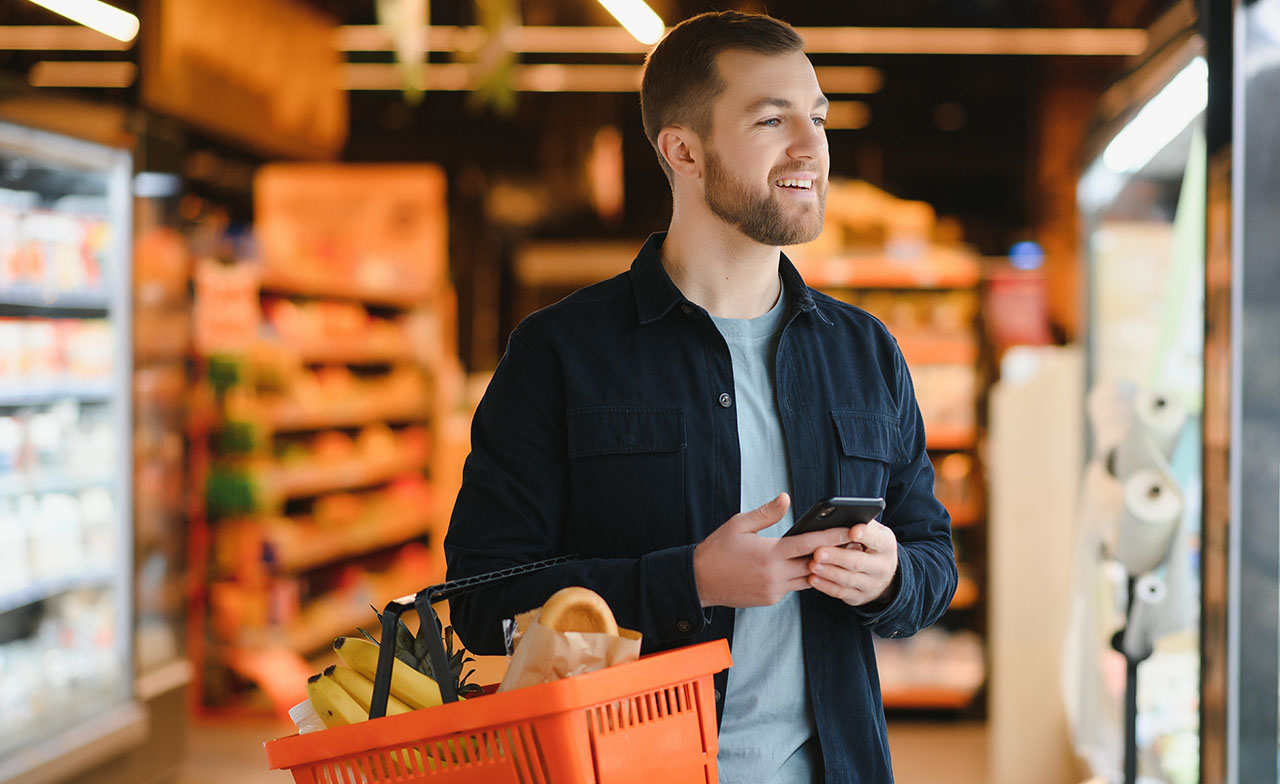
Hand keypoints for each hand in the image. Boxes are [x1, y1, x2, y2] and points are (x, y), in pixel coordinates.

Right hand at [694, 493, 852, 607]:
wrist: (699, 581)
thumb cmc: (717, 550)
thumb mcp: (739, 524)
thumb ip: (766, 513)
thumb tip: (786, 498)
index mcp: (770, 554)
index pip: (809, 544)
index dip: (833, 536)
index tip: (851, 531)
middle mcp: (775, 575)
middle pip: (815, 564)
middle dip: (835, 554)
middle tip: (853, 543)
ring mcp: (773, 590)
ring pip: (807, 579)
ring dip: (820, 568)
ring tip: (836, 555)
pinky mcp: (770, 599)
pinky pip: (793, 587)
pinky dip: (800, 576)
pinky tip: (807, 566)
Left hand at [807, 519, 899, 606]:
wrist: (885, 574)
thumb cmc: (872, 546)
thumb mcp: (874, 532)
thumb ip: (860, 522)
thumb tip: (839, 513)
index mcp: (886, 545)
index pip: (876, 539)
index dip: (865, 535)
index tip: (852, 531)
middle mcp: (882, 567)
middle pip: (858, 562)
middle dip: (837, 557)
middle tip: (818, 552)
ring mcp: (872, 584)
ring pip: (848, 579)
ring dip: (828, 572)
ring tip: (812, 565)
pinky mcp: (860, 597)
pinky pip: (841, 593)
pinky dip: (825, 586)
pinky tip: (813, 579)